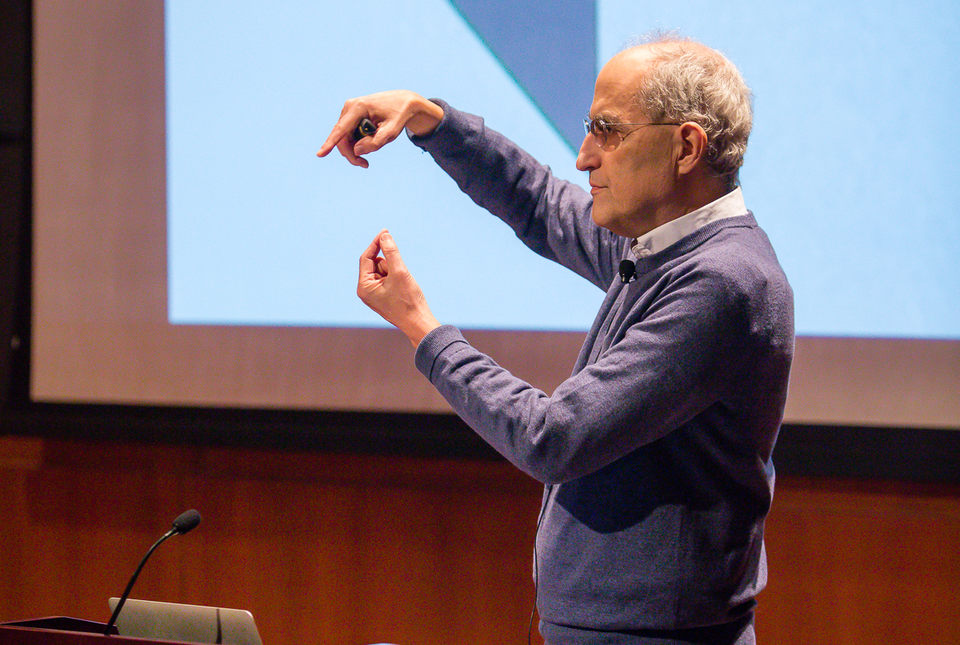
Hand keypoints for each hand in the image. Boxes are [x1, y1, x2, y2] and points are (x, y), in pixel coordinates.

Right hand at [317, 91, 444, 167]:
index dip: (330, 144)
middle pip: (342, 138)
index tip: (320, 154)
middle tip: (365, 165)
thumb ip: (375, 143)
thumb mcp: (392, 131)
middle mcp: (349, 107)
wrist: (403, 102)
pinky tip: (370, 139)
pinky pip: (348, 134)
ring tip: (373, 148)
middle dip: (351, 154)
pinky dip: (357, 142)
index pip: (341, 130)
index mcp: (359, 107)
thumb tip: (356, 150)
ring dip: (355, 149)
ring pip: (344, 138)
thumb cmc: (398, 115)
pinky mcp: (350, 116)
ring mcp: (348, 111)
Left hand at [358, 230, 440, 345]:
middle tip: (400, 274)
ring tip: (403, 285)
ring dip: (394, 271)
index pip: (366, 258)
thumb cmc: (408, 301)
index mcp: (364, 287)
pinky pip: (388, 278)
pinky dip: (397, 278)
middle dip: (389, 264)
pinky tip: (404, 289)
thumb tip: (384, 235)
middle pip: (375, 264)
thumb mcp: (399, 272)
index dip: (376, 244)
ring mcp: (374, 294)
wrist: (419, 323)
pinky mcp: (384, 296)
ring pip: (383, 270)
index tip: (385, 231)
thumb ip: (391, 252)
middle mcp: (366, 291)